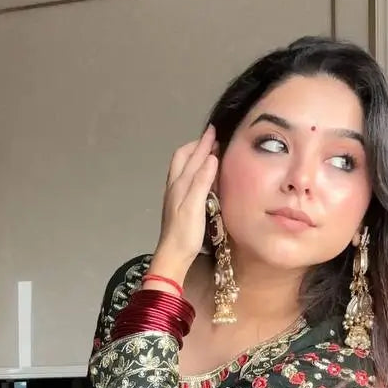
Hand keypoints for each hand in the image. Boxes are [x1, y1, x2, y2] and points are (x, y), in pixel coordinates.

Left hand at [148, 126, 218, 285]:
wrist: (173, 255)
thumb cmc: (185, 233)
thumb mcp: (194, 206)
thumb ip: (201, 181)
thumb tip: (211, 157)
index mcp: (179, 184)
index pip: (192, 157)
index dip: (203, 144)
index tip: (214, 131)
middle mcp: (175, 186)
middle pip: (182, 158)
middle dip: (196, 146)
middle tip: (211, 139)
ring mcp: (175, 196)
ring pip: (182, 168)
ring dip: (194, 157)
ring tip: (207, 152)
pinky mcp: (178, 205)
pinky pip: (185, 179)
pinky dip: (194, 170)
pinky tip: (201, 176)